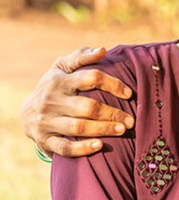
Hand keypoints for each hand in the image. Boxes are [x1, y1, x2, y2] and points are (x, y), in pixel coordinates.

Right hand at [20, 46, 134, 157]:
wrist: (26, 111)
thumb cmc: (56, 85)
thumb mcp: (64, 67)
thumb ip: (83, 56)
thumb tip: (103, 50)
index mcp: (59, 80)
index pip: (91, 78)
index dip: (113, 85)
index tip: (129, 94)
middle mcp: (51, 101)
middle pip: (87, 107)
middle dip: (112, 113)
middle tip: (131, 120)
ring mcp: (46, 122)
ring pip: (78, 128)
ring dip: (103, 129)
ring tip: (122, 130)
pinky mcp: (44, 140)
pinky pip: (64, 147)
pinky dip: (82, 148)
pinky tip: (100, 146)